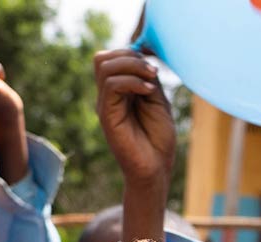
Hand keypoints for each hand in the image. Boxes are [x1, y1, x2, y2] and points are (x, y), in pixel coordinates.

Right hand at [95, 49, 175, 189]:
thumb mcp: (157, 100)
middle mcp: (108, 96)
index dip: (131, 53)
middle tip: (152, 72)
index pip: (112, 58)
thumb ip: (147, 78)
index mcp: (119, 91)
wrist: (155, 168)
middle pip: (102, 58)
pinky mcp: (106, 116)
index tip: (154, 67)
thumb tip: (142, 56)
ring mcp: (105, 105)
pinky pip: (111, 85)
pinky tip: (148, 92)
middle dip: (129, 56)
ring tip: (151, 79)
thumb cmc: (158, 138)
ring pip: (104, 67)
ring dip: (132, 66)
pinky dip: (132, 82)